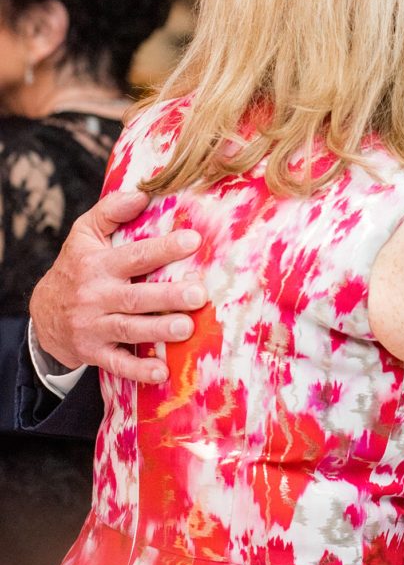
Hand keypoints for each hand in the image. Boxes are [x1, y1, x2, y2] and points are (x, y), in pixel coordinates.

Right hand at [29, 190, 203, 382]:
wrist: (45, 312)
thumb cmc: (77, 266)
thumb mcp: (85, 233)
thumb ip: (111, 211)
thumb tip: (141, 193)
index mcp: (99, 264)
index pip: (135, 255)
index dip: (163, 248)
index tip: (193, 241)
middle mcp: (97, 296)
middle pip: (136, 296)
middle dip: (168, 295)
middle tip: (198, 293)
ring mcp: (95, 326)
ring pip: (129, 328)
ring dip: (159, 329)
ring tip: (187, 328)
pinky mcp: (94, 351)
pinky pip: (116, 363)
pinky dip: (138, 369)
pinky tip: (161, 371)